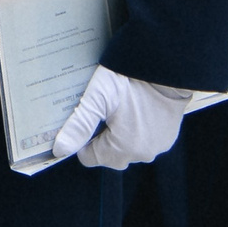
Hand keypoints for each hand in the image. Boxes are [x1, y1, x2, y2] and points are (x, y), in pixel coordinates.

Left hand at [52, 65, 197, 169]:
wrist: (167, 69)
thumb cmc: (130, 80)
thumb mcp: (98, 98)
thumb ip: (79, 125)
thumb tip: (60, 149)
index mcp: (123, 149)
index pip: (89, 157)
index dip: (83, 139)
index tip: (85, 118)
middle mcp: (142, 154)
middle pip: (108, 155)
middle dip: (100, 137)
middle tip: (102, 110)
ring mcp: (157, 147)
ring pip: (125, 148)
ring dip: (118, 134)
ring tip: (118, 108)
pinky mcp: (167, 138)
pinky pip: (142, 141)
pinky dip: (135, 130)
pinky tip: (134, 110)